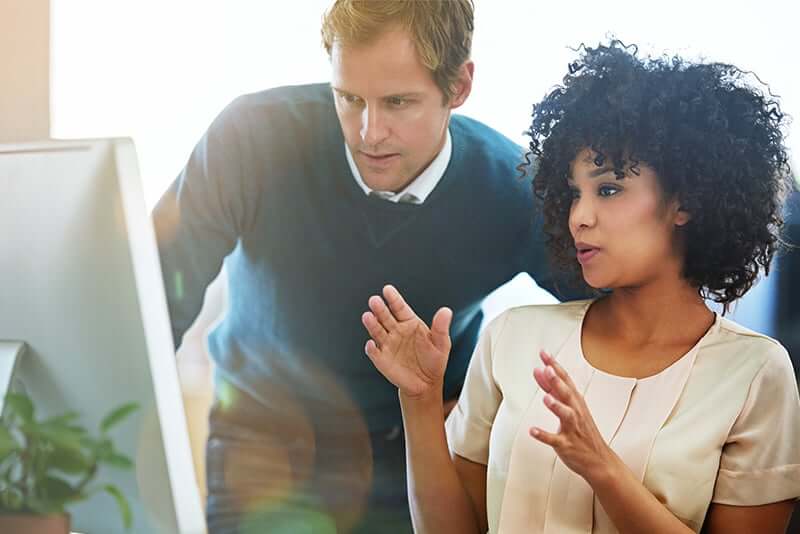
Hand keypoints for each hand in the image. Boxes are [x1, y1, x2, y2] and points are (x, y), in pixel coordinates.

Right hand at [362, 285, 452, 399]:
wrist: (426, 384)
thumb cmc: (434, 360)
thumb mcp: (441, 343)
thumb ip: (441, 327)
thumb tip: (446, 311)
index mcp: (410, 323)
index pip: (399, 307)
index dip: (393, 298)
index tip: (387, 290)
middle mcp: (396, 331)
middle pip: (385, 316)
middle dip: (380, 309)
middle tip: (374, 300)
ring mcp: (387, 344)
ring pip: (377, 331)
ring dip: (372, 324)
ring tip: (368, 316)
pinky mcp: (382, 359)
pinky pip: (374, 352)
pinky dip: (371, 348)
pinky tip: (371, 344)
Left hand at [530, 350, 614, 483]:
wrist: (599, 460)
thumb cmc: (582, 430)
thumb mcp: (569, 406)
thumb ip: (551, 389)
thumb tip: (539, 370)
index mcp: (576, 402)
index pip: (565, 380)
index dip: (554, 366)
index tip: (544, 352)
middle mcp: (576, 412)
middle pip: (567, 394)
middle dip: (557, 381)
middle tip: (547, 368)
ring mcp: (572, 429)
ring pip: (565, 415)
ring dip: (556, 406)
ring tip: (545, 397)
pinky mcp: (567, 445)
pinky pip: (554, 440)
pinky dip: (543, 435)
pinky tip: (532, 430)